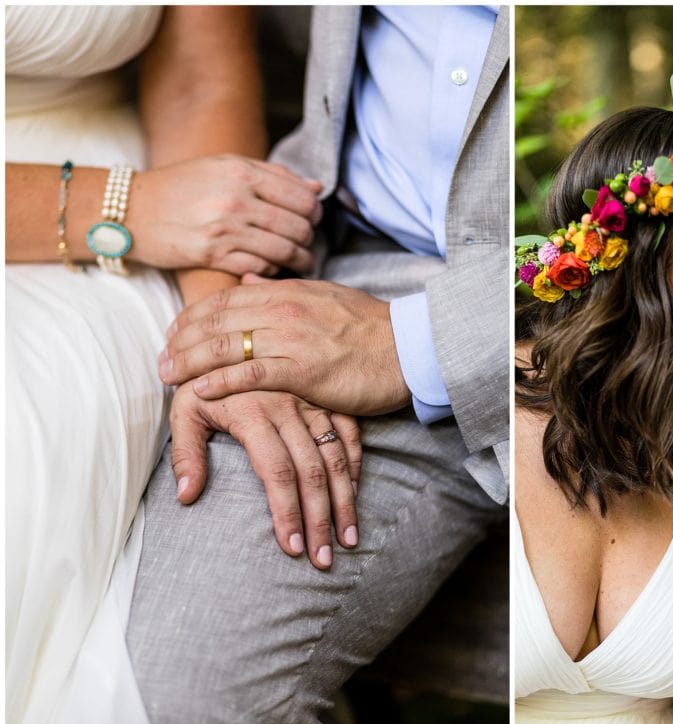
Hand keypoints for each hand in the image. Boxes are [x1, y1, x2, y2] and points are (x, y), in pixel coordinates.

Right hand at [128, 155, 322, 275]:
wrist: (130, 209)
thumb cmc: (182, 187)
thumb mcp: (225, 167)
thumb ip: (273, 175)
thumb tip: (317, 189)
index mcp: (242, 172)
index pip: (302, 198)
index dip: (314, 213)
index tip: (312, 220)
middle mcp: (235, 199)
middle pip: (298, 226)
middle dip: (309, 239)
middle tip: (308, 244)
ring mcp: (223, 229)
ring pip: (283, 251)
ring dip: (299, 260)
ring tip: (301, 262)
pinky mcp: (211, 255)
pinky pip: (259, 268)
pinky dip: (272, 271)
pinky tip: (272, 268)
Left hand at [159, 275, 413, 415]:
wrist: (408, 348)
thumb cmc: (370, 328)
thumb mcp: (324, 296)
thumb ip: (284, 290)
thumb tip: (249, 279)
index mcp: (289, 291)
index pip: (226, 298)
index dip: (193, 315)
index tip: (173, 331)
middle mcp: (284, 310)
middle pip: (217, 320)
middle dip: (181, 340)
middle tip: (160, 358)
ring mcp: (292, 339)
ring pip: (226, 345)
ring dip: (190, 361)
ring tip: (167, 376)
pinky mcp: (303, 371)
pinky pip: (251, 374)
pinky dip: (220, 381)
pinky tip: (199, 390)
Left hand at [169, 383, 361, 568]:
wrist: (229, 337)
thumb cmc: (202, 381)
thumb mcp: (184, 411)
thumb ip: (185, 453)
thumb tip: (187, 497)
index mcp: (254, 412)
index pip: (276, 472)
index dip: (286, 512)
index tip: (292, 548)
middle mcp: (289, 407)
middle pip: (311, 472)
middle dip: (320, 519)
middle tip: (324, 559)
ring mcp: (312, 402)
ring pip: (335, 457)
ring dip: (344, 501)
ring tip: (348, 538)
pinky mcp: (326, 398)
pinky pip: (349, 433)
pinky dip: (354, 465)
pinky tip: (355, 494)